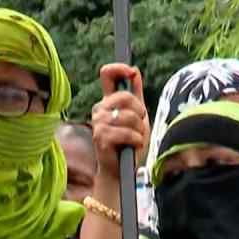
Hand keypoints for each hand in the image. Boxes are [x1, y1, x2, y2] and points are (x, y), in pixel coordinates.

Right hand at [89, 64, 147, 180]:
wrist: (121, 170)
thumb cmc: (129, 143)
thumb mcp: (138, 116)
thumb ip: (136, 94)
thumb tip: (135, 71)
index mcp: (108, 101)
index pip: (107, 75)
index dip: (119, 68)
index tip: (131, 72)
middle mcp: (100, 108)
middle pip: (125, 96)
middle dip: (140, 112)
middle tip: (139, 125)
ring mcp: (98, 122)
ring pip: (128, 116)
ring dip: (139, 130)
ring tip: (135, 138)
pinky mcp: (100, 137)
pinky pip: (126, 132)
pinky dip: (135, 140)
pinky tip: (132, 145)